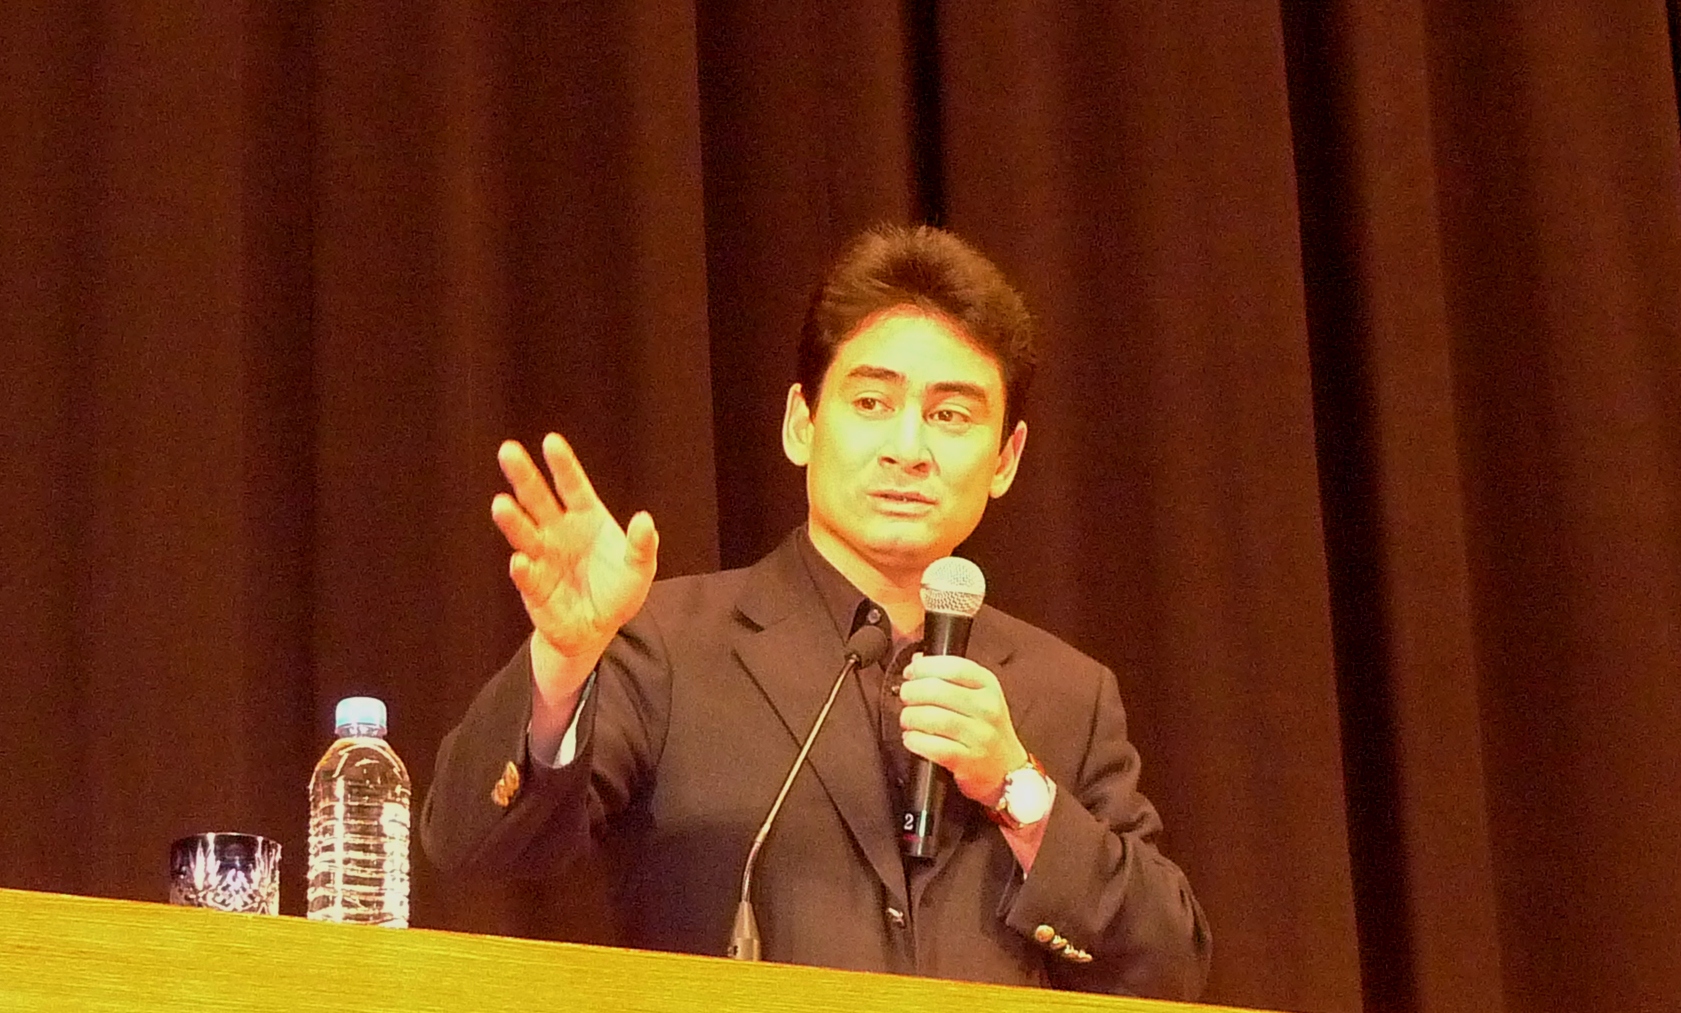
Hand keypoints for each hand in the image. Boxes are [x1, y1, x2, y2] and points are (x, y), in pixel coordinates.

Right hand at [490, 434, 658, 704]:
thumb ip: (642, 546)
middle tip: (508, 451)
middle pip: (538, 499)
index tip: (551, 441)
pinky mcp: (533, 587)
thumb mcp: (639, 569)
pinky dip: (523, 569)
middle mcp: (558, 531)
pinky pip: (526, 576)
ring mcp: (542, 557)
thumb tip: (644, 520)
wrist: (597, 629)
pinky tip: (519, 562)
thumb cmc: (616, 591)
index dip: (563, 466)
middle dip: (523, 476)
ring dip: (512, 519)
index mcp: (586, 518)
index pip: (573, 486)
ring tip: (500, 504)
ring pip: (524, 533)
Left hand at [898, 654, 1029, 805]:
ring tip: (908, 719)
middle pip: (937, 690)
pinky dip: (915, 741)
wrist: (1006, 768)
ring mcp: (979, 735)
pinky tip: (912, 738)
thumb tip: (917, 661)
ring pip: (932, 718)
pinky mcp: (968, 760)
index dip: (925, 667)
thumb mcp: (978, 695)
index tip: (911, 673)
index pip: (953, 666)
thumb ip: (949, 675)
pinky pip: (932, 746)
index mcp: (988, 685)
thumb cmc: (986, 728)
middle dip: (911, 692)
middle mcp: (986, 708)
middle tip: (906, 697)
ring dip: (910, 717)